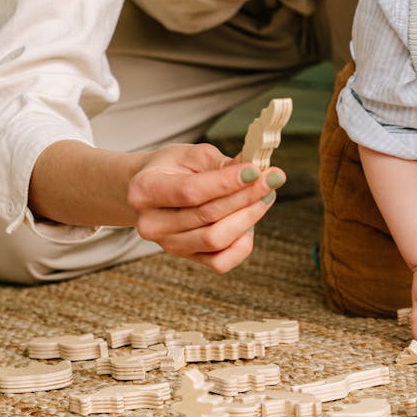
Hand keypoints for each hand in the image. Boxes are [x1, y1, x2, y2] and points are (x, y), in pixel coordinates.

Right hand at [128, 143, 281, 273]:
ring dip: (248, 217)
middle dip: (246, 196)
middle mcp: (151, 224)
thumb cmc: (172, 168)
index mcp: (144, 191)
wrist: (151, 191)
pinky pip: (221, 262)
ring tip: (266, 195)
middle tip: (273, 178)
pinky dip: (242, 243)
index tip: (255, 170)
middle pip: (207, 216)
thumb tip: (255, 170)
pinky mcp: (187, 259)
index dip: (226, 182)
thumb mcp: (191, 155)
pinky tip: (251, 219)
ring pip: (216, 240)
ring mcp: (168, 246)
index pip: (190, 191)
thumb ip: (221, 163)